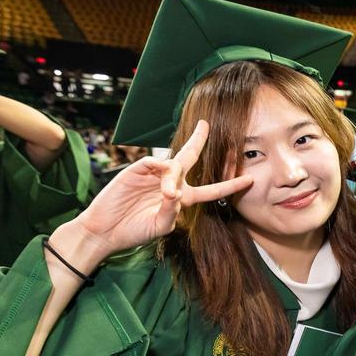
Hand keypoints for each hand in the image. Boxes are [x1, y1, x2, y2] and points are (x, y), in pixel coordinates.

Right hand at [57, 119, 251, 265]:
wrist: (106, 230)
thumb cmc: (135, 230)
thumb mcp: (161, 226)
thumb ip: (173, 210)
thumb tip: (176, 191)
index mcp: (182, 198)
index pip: (211, 189)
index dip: (230, 184)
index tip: (249, 179)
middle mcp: (170, 182)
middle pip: (190, 158)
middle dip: (198, 140)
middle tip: (206, 125)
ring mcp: (153, 175)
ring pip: (173, 165)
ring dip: (175, 177)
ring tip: (167, 195)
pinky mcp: (136, 170)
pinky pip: (154, 163)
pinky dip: (161, 171)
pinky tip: (162, 188)